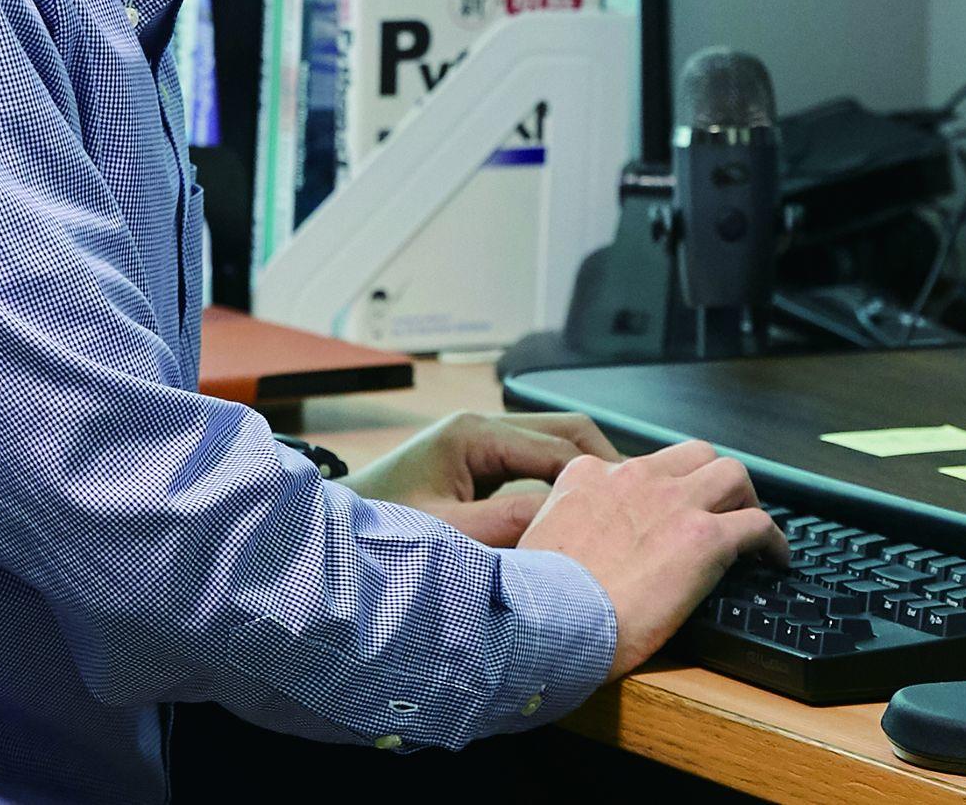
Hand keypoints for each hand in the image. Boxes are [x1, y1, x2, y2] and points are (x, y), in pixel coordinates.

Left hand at [344, 411, 619, 546]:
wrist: (326, 538)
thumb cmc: (375, 532)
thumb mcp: (447, 534)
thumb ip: (508, 524)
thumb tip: (568, 521)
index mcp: (474, 434)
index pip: (559, 446)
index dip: (599, 477)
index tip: (630, 510)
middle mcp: (481, 428)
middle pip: (566, 432)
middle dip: (604, 465)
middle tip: (639, 504)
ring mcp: (479, 443)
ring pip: (554, 446)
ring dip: (583, 475)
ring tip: (615, 513)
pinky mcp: (475, 466)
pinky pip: (534, 466)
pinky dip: (560, 486)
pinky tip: (575, 518)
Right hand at [516, 440, 786, 677]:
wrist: (547, 622)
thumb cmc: (534, 599)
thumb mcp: (534, 542)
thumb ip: (558, 528)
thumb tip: (567, 549)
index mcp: (589, 477)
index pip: (638, 466)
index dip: (659, 490)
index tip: (665, 512)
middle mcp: (635, 478)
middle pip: (694, 456)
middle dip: (710, 479)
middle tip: (718, 509)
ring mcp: (674, 503)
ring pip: (731, 473)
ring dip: (744, 498)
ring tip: (749, 525)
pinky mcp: (705, 537)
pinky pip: (758, 525)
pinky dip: (773, 540)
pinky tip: (775, 559)